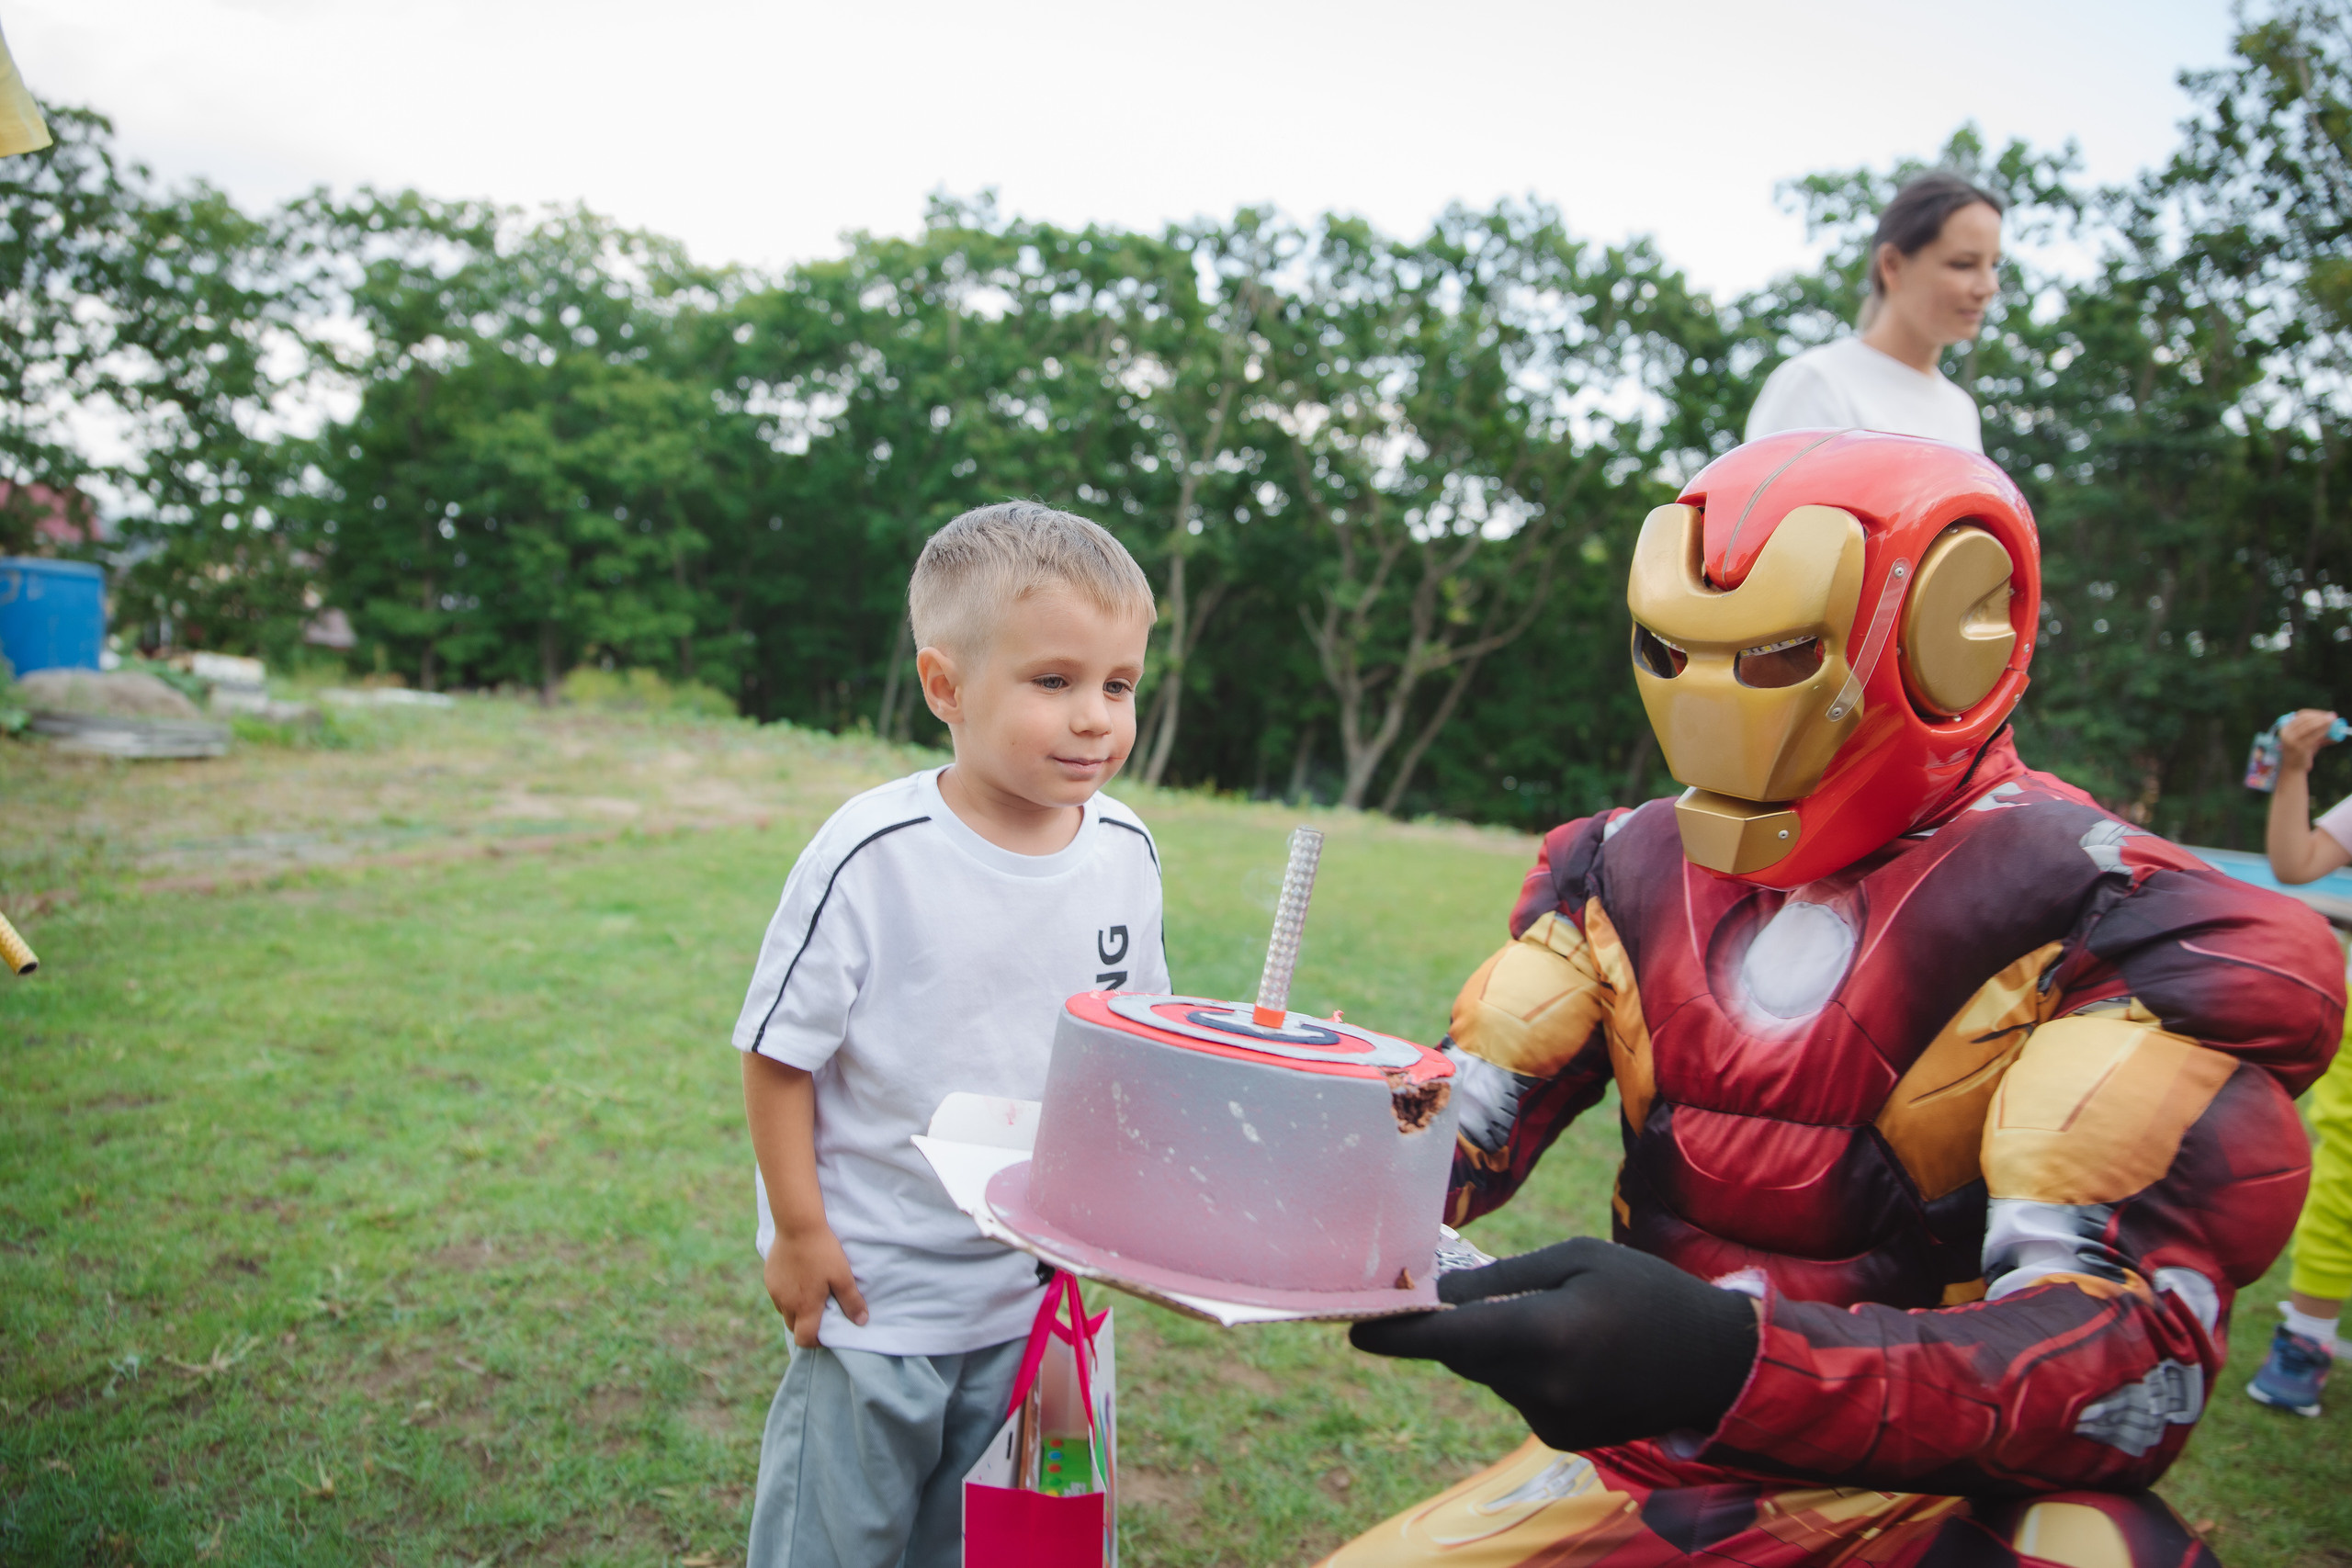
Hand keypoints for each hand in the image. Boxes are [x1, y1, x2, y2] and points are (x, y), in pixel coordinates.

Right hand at [763, 1222, 869, 1347]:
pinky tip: (799, 1278)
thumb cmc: (822, 1252)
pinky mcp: (769, 1277)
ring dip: (795, 1309)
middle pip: (793, 1326)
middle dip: (805, 1325)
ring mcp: (774, 1290)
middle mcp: (786, 1303)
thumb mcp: (842, 1277)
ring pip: (784, 1310)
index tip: (826, 1334)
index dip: (815, 1342)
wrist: (797, 1225)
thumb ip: (851, 1301)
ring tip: (810, 1294)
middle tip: (821, 1311)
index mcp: (804, 1307)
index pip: (804, 1339)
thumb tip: (861, 1322)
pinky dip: (787, 1294)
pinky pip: (777, 1294)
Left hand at [1349, 1238, 1758, 1453]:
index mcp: (1546, 1335)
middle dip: (1457, 1325)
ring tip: (1552, 1318)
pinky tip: (1571, 1352)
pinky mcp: (1560, 1438)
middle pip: (1465, 1354)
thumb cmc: (1647, 1293)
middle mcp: (1542, 1389)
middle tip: (1464, 1291)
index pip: (1451, 1338)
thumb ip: (1504, 1279)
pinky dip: (1523, 1369)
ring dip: (1497, 1345)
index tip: (1354, 1330)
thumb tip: (1443, 1296)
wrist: (1716, 1363)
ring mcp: (1551, 1421)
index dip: (1399, 1335)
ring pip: (1490, 1373)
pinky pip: (1517, 1393)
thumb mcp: (1578, 1258)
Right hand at [2279, 709, 2340, 774]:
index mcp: (2285, 728)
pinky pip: (2313, 736)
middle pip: (2305, 719)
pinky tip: (2328, 731)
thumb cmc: (2301, 751)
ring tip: (2332, 722)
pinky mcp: (2300, 748)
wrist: (2293, 768)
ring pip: (2309, 726)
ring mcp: (2292, 740)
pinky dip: (2322, 731)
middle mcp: (2286, 733)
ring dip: (2323, 722)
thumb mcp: (2304, 738)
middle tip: (2332, 717)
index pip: (2300, 715)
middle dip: (2320, 716)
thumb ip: (2314, 730)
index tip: (2326, 714)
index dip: (2314, 713)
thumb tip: (2331, 721)